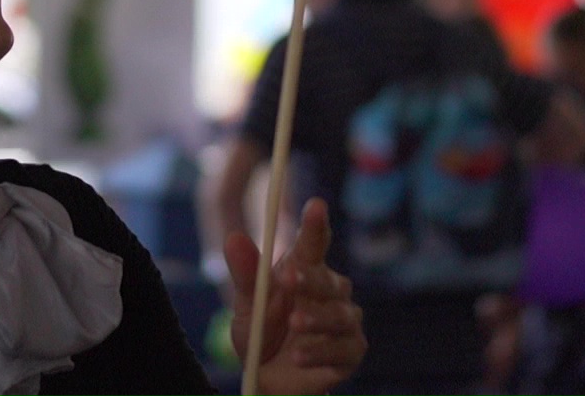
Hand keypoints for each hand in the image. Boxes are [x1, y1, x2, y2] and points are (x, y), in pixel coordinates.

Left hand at [225, 198, 366, 395]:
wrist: (268, 379)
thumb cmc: (260, 333)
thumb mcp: (246, 305)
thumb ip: (245, 274)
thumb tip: (233, 237)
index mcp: (305, 271)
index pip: (314, 243)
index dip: (316, 224)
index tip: (315, 205)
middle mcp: (330, 292)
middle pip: (328, 279)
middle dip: (310, 278)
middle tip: (289, 277)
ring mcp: (344, 321)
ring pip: (339, 314)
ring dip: (316, 318)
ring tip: (294, 323)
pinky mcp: (352, 351)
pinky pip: (342, 348)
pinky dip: (320, 352)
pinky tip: (298, 357)